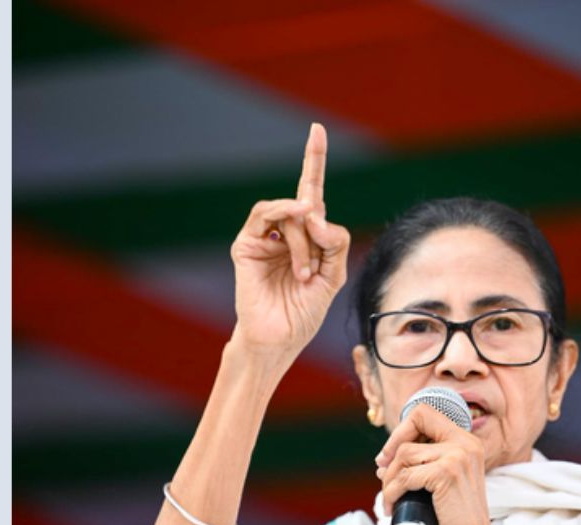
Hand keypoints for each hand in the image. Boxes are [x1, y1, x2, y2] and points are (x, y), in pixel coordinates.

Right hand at [229, 123, 351, 365]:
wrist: (279, 339)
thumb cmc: (305, 312)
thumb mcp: (333, 276)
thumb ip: (334, 241)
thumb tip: (313, 210)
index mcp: (307, 237)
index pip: (311, 191)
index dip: (313, 160)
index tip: (317, 129)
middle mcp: (285, 231)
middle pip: (308, 205)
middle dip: (317, 234)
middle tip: (314, 270)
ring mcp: (264, 236)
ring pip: (291, 213)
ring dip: (302, 241)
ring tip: (302, 274)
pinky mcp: (246, 244)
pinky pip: (266, 214)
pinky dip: (284, 217)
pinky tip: (293, 231)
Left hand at [374, 405, 509, 524]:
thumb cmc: (455, 522)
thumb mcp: (444, 483)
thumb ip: (424, 464)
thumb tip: (384, 459)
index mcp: (467, 442)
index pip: (426, 414)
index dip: (403, 429)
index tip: (390, 454)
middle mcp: (465, 444)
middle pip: (414, 423)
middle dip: (391, 447)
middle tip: (381, 473)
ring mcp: (457, 457)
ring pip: (404, 454)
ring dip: (388, 479)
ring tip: (390, 499)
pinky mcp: (446, 474)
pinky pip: (403, 477)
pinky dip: (390, 493)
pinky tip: (392, 507)